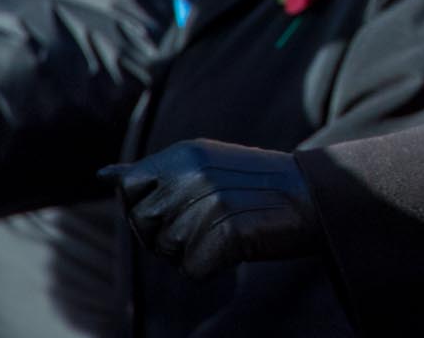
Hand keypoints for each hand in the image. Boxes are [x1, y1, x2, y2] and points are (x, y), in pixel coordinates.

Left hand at [101, 139, 322, 279]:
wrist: (319, 195)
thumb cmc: (260, 185)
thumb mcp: (207, 163)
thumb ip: (158, 172)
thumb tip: (104, 175)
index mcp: (185, 153)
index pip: (129, 186)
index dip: (146, 205)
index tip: (179, 204)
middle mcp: (191, 175)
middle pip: (142, 225)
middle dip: (166, 234)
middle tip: (210, 221)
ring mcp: (208, 204)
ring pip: (167, 251)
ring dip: (193, 250)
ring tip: (229, 229)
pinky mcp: (224, 235)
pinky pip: (194, 270)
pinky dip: (213, 266)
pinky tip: (238, 245)